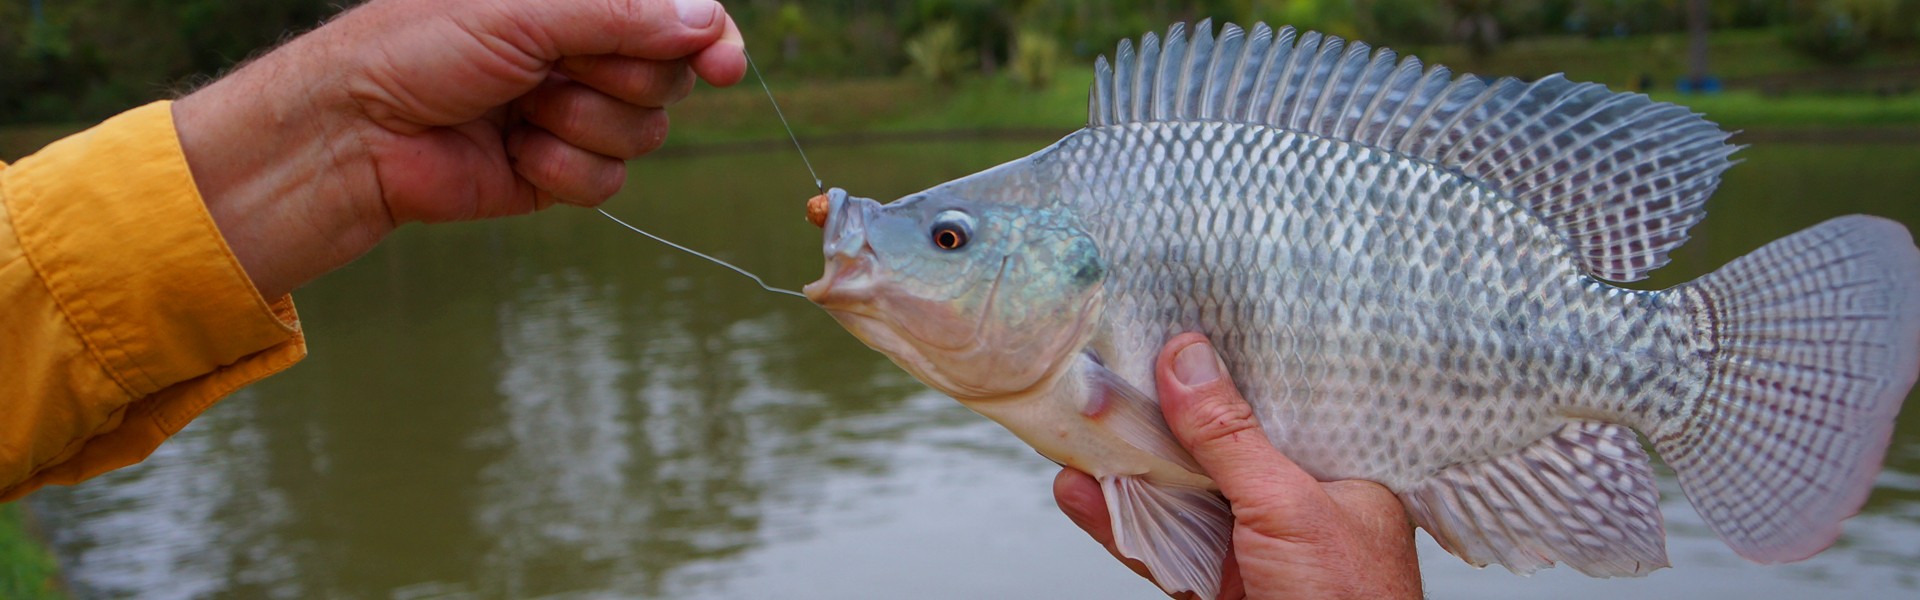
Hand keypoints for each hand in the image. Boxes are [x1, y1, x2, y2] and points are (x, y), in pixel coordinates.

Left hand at [172, 0, 746, 297]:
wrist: (355, 135)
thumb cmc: (418, 51)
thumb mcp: (522, 13)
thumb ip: (620, 14)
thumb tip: (706, 21)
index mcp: (575, 5)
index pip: (676, 15)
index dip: (710, 38)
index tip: (723, 64)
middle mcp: (582, 53)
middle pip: (668, 76)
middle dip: (617, 78)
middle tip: (552, 69)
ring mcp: (574, 115)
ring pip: (644, 134)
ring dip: (580, 125)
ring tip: (518, 111)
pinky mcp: (559, 174)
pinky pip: (608, 183)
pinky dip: (561, 171)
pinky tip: (513, 155)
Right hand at [1053, 334, 1422, 598]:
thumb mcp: (1289, 504)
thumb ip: (1231, 435)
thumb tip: (1187, 359)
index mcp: (1338, 473)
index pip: (1275, 405)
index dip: (1221, 369)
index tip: (1168, 330)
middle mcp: (1292, 505)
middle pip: (1211, 447)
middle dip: (1156, 417)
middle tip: (1104, 375)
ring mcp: (1248, 548)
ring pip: (1175, 496)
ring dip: (1123, 468)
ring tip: (1075, 428)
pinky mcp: (1212, 587)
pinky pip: (1157, 546)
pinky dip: (1115, 522)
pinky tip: (1080, 492)